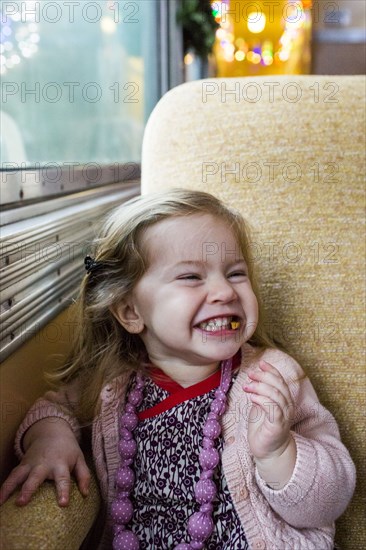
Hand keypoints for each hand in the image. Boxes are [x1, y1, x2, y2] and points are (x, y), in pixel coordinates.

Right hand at [0, 418, 89, 506]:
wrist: (52, 431)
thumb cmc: (67, 449)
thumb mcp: (79, 458)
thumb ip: (83, 475)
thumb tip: (85, 494)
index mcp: (60, 464)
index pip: (63, 478)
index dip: (63, 491)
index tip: (63, 504)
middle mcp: (44, 464)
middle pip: (35, 477)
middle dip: (28, 489)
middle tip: (21, 502)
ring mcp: (31, 464)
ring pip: (18, 476)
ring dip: (9, 488)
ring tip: (2, 502)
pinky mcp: (22, 466)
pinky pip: (11, 476)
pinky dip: (4, 487)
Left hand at [243, 360, 295, 487]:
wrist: (268, 451)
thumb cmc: (263, 428)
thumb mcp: (260, 406)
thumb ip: (260, 394)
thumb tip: (253, 380)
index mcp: (284, 399)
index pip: (281, 381)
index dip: (272, 371)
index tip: (261, 363)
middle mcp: (287, 406)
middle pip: (279, 385)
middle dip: (265, 377)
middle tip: (251, 374)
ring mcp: (283, 416)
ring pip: (276, 395)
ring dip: (260, 387)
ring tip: (247, 386)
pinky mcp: (277, 425)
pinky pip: (272, 408)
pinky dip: (261, 400)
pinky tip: (252, 397)